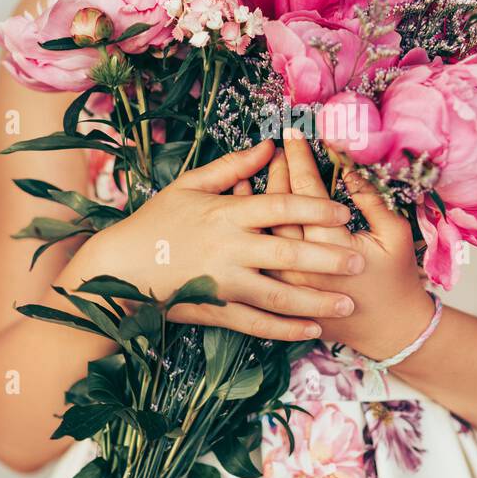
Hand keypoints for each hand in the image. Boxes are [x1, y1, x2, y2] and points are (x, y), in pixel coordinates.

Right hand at [84, 138, 366, 340]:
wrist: (117, 269)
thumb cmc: (154, 222)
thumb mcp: (189, 185)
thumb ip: (232, 167)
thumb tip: (268, 147)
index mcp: (225, 213)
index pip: (280, 206)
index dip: (315, 207)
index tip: (344, 212)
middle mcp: (229, 248)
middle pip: (288, 251)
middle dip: (328, 258)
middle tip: (359, 261)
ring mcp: (223, 283)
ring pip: (278, 294)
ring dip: (316, 301)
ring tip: (346, 304)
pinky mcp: (215, 310)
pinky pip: (256, 323)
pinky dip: (285, 329)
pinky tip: (311, 331)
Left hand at [258, 128, 434, 359]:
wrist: (386, 329)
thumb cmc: (396, 279)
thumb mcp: (395, 235)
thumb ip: (373, 201)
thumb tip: (350, 166)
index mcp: (334, 247)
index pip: (309, 195)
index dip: (300, 161)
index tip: (293, 135)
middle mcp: (304, 265)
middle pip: (280, 209)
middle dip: (277, 171)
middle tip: (276, 145)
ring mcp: (287, 281)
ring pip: (262, 231)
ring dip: (254, 196)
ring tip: (252, 166)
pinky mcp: (279, 291)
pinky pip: (255, 252)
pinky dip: (247, 226)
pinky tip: (241, 202)